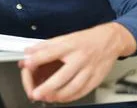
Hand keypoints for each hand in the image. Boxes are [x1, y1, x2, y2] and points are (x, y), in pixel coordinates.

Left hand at [18, 22, 136, 102]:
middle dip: (48, 86)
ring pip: (73, 87)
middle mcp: (79, 58)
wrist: (109, 40)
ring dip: (59, 95)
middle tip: (36, 93)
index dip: (37, 58)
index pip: (51, 52)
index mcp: (69, 46)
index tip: (27, 64)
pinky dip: (71, 97)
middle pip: (63, 75)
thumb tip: (28, 52)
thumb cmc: (85, 40)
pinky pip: (82, 92)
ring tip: (47, 98)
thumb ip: (45, 46)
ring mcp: (89, 70)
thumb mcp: (64, 38)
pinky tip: (62, 98)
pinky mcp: (95, 79)